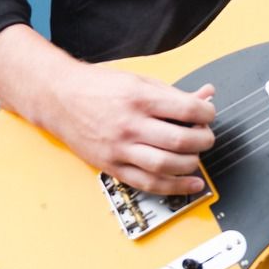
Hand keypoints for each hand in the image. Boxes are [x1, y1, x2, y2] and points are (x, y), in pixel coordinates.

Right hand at [37, 62, 216, 196]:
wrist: (59, 98)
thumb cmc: (99, 87)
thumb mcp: (140, 80)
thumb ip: (175, 93)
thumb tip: (207, 96)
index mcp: (140, 99)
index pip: (188, 111)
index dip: (207, 114)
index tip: (209, 115)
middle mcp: (130, 125)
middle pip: (181, 141)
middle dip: (204, 141)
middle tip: (205, 136)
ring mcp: (119, 149)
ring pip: (166, 165)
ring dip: (191, 164)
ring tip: (196, 157)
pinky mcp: (112, 166)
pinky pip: (147, 183)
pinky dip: (174, 187)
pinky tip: (190, 184)